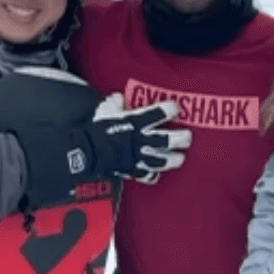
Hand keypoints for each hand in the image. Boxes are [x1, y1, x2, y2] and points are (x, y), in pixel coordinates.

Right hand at [13, 93, 192, 206]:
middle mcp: (142, 139)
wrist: (86, 152)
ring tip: (180, 157)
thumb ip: (116, 102)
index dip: (172, 108)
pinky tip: (156, 172)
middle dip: (182, 138)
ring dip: (174, 159)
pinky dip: (153, 174)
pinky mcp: (134, 170)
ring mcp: (140, 156)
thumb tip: (119, 99)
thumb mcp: (105, 109)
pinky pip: (148, 175)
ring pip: (165, 160)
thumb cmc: (97, 129)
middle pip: (170, 139)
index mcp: (137, 121)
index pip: (162, 112)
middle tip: (187, 136)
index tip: (175, 107)